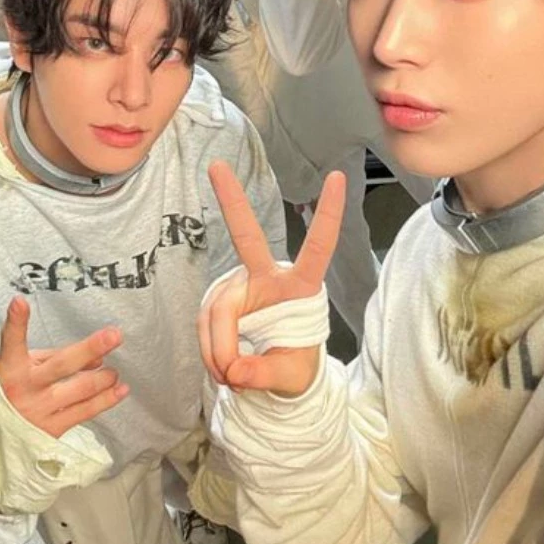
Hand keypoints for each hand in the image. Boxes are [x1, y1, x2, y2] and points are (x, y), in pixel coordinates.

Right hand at [0, 296, 127, 438]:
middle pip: (62, 365)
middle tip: (114, 335)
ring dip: (103, 378)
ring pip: (80, 390)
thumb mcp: (23, 366)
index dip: (16, 322)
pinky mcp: (51, 430)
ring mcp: (39, 410)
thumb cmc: (11, 391)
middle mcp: (25, 387)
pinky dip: (106, 400)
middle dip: (90, 348)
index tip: (20, 303)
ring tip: (113, 372)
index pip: (12, 341)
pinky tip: (120, 390)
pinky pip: (85, 412)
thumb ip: (56, 357)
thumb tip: (96, 356)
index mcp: (12, 367)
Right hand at [198, 163, 344, 396]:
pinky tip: (221, 368)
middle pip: (246, 237)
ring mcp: (240, 286)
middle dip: (231, 201)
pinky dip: (210, 352)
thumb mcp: (289, 377)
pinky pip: (205, 324)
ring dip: (218, 351)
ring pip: (218, 311)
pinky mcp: (220, 300)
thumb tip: (236, 371)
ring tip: (231, 377)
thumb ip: (263, 374)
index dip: (328, 214)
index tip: (337, 176)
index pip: (319, 246)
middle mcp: (267, 276)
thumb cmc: (293, 366)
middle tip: (217, 166)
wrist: (274, 375)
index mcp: (300, 286)